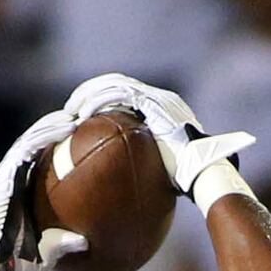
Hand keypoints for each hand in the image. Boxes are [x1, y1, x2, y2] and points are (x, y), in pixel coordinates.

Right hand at [0, 106, 85, 264]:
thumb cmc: (16, 259)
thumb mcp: (47, 252)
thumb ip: (63, 244)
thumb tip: (85, 242)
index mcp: (20, 192)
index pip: (38, 164)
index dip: (54, 148)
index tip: (75, 139)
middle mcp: (12, 178)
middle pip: (35, 145)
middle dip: (54, 128)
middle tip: (80, 119)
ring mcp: (8, 173)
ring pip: (32, 139)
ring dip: (54, 124)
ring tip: (75, 116)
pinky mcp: (7, 172)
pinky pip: (28, 147)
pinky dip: (47, 134)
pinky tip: (66, 127)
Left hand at [62, 71, 253, 193]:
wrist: (200, 169)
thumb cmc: (181, 177)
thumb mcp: (156, 168)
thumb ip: (140, 165)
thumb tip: (119, 186)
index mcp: (160, 108)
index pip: (125, 95)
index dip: (101, 99)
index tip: (82, 114)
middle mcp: (159, 98)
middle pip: (116, 84)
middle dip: (90, 92)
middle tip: (70, 108)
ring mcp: (156, 97)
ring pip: (113, 85)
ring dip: (88, 95)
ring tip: (70, 110)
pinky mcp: (152, 100)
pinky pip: (118, 94)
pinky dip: (97, 101)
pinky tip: (81, 115)